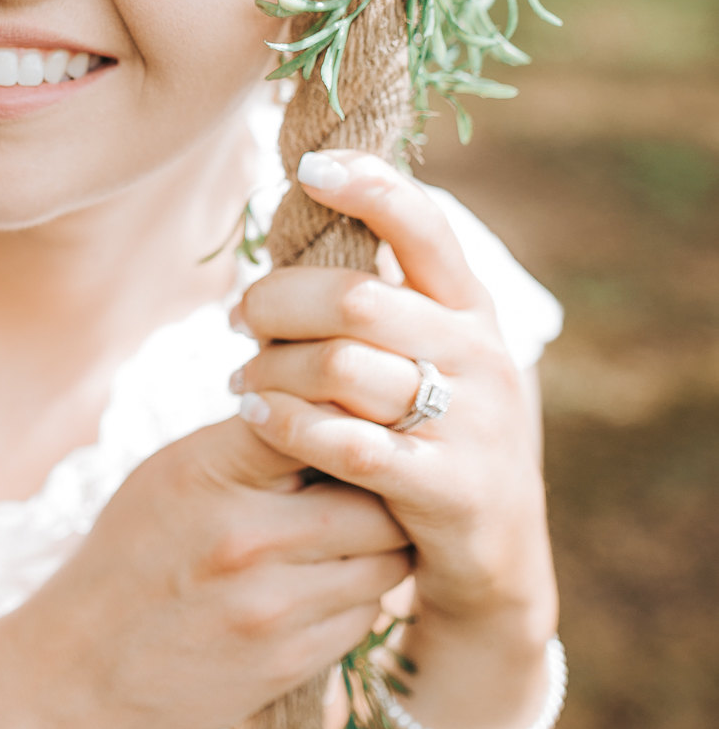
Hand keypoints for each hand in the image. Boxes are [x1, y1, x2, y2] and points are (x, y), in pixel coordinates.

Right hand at [0, 413, 410, 728]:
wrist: (69, 676)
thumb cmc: (124, 560)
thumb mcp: (166, 476)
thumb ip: (248, 444)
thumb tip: (340, 411)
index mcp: (207, 472)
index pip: (322, 419)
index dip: (349, 424)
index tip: (351, 431)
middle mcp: (244, 536)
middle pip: (378, 498)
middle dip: (383, 493)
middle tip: (371, 492)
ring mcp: (270, 607)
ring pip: (387, 561)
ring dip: (380, 549)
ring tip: (351, 541)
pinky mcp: (287, 664)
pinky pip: (366, 618)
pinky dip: (358, 600)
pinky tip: (325, 591)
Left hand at [227, 150, 556, 650]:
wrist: (492, 561)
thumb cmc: (430, 440)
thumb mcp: (423, 361)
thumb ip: (377, 302)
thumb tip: (300, 215)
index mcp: (470, 310)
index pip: (425, 225)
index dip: (369, 187)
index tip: (307, 167)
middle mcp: (481, 356)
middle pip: (356, 298)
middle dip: (278, 301)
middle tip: (237, 317)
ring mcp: (473, 424)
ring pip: (343, 367)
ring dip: (272, 368)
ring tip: (239, 380)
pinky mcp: (450, 489)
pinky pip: (348, 443)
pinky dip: (287, 424)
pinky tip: (252, 415)